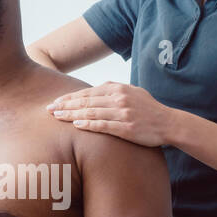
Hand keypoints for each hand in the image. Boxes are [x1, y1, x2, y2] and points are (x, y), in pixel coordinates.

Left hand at [46, 81, 174, 146]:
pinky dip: (88, 125)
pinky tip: (75, 125)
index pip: (88, 92)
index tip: (55, 102)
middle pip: (85, 101)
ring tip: (56, 117)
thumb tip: (95, 91)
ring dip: (71, 115)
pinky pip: (103, 125)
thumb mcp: (132, 92)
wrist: (168, 123)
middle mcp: (119, 98)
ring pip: (90, 113)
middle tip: (48, 109)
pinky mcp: (126, 128)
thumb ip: (114, 90)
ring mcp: (122, 113)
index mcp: (118, 88)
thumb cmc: (148, 109)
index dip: (69, 97)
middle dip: (64, 105)